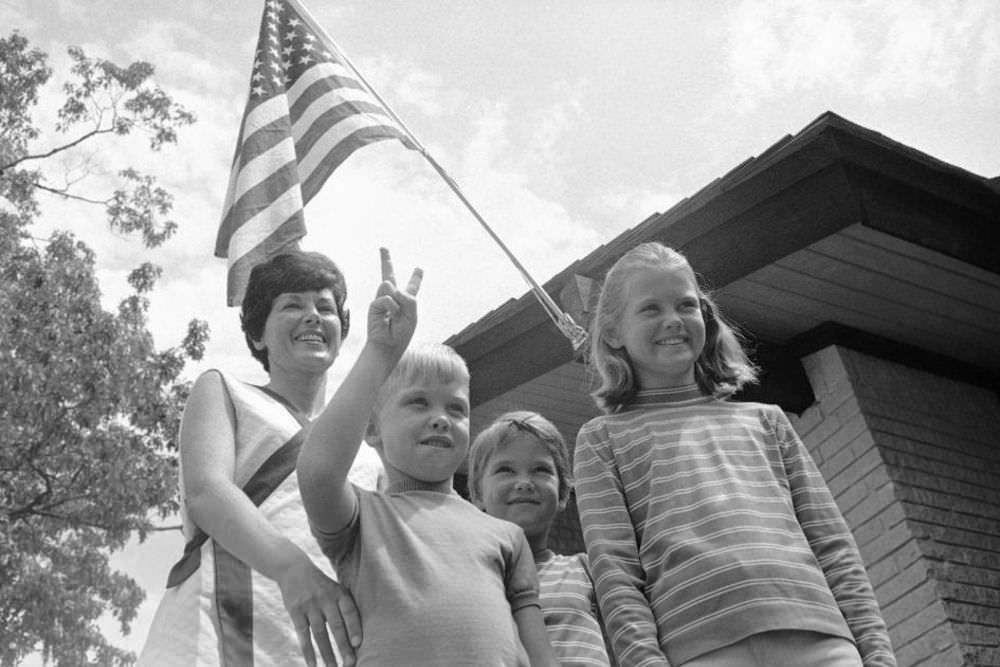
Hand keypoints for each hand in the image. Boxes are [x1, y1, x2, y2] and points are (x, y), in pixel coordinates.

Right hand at [276, 549, 361, 666]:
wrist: (294, 568)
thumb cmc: (321, 584)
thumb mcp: (335, 588)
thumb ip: (345, 607)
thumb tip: (359, 635)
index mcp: (339, 593)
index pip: (350, 611)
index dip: (354, 627)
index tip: (358, 644)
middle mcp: (325, 598)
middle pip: (336, 625)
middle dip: (344, 646)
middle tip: (350, 663)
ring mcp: (309, 605)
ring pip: (320, 633)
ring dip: (327, 653)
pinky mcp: (295, 611)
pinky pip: (302, 634)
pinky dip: (308, 651)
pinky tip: (313, 664)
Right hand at [366, 247, 422, 352]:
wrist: (387, 346)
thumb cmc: (401, 333)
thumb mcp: (412, 315)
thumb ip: (406, 298)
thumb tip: (388, 284)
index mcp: (407, 302)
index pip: (412, 286)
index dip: (415, 277)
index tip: (419, 268)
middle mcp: (394, 298)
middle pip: (390, 276)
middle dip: (386, 261)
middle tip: (383, 248)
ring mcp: (383, 300)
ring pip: (392, 289)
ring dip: (398, 304)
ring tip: (394, 317)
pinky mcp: (375, 304)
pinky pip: (387, 299)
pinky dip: (391, 308)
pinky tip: (388, 318)